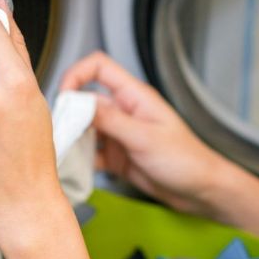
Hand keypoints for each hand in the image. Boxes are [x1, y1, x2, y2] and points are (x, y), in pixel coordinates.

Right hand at [61, 52, 237, 215]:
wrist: (201, 191)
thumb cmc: (186, 160)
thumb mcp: (145, 138)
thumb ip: (111, 121)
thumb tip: (79, 104)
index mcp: (134, 97)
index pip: (99, 68)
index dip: (76, 74)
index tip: (63, 96)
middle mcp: (124, 112)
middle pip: (85, 102)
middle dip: (68, 115)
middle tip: (57, 134)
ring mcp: (119, 135)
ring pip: (85, 130)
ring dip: (72, 140)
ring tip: (62, 153)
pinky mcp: (117, 157)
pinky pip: (91, 154)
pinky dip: (80, 160)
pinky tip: (74, 168)